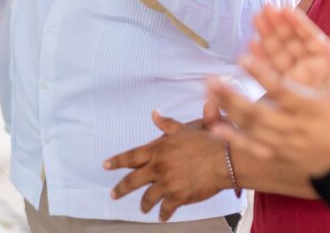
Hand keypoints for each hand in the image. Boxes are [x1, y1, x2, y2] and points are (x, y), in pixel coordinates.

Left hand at [104, 111, 229, 221]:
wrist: (224, 159)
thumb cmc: (206, 141)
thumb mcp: (183, 128)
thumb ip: (166, 124)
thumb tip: (154, 113)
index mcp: (157, 150)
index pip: (130, 156)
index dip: (116, 161)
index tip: (105, 166)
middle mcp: (158, 167)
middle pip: (132, 180)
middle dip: (120, 189)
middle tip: (113, 194)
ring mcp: (167, 184)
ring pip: (148, 197)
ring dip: (144, 204)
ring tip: (143, 209)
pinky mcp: (178, 197)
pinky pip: (166, 209)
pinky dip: (163, 214)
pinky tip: (162, 217)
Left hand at [206, 11, 329, 177]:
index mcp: (311, 108)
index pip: (282, 89)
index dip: (261, 73)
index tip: (242, 57)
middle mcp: (294, 128)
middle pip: (257, 112)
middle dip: (232, 96)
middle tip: (211, 78)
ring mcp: (284, 144)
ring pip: (250, 128)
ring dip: (228, 109)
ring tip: (209, 91)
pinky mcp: (279, 155)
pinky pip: (252, 149)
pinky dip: (232, 139)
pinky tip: (214, 127)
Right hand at [248, 6, 329, 89]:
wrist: (325, 142)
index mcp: (327, 64)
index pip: (312, 38)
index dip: (299, 23)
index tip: (286, 9)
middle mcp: (310, 69)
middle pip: (293, 42)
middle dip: (278, 24)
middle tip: (266, 7)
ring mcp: (294, 78)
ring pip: (279, 52)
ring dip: (266, 34)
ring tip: (256, 18)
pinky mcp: (281, 90)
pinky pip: (271, 69)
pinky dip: (261, 57)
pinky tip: (252, 43)